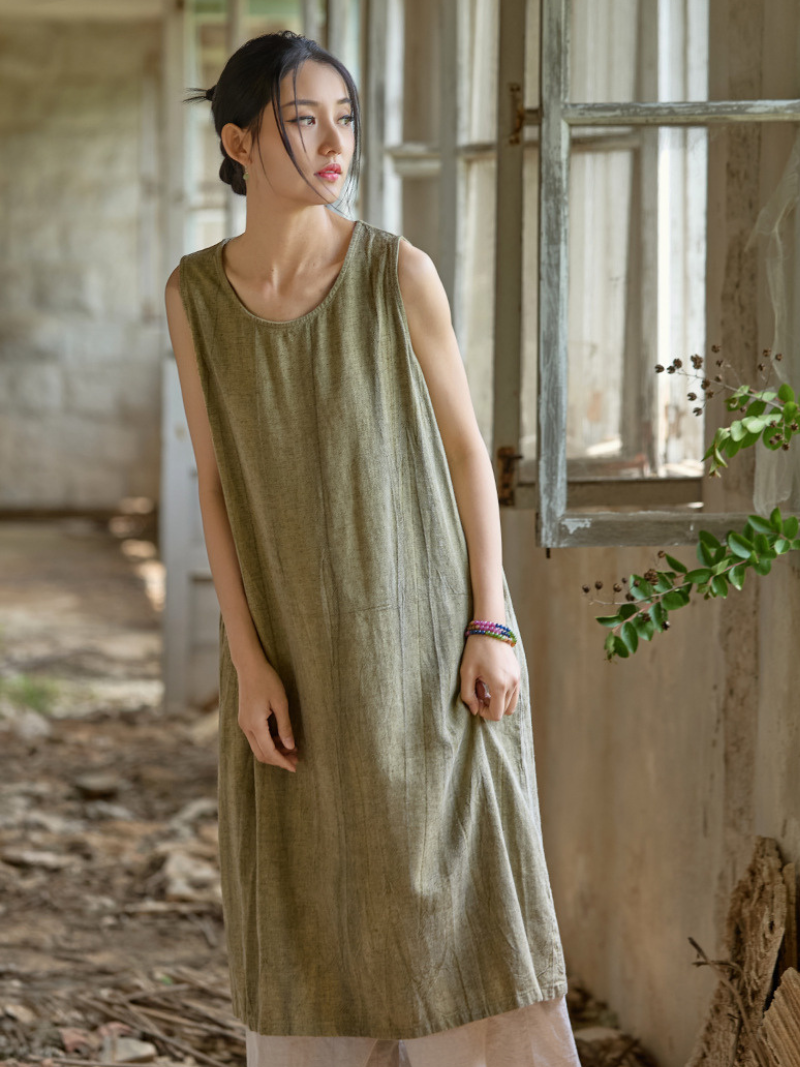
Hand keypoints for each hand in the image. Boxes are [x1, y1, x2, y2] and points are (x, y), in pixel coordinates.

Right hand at [236, 656, 299, 772]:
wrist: (249, 666)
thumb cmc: (267, 681)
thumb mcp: (280, 703)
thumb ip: (285, 726)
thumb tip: (290, 746)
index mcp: (255, 724)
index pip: (269, 752)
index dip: (282, 762)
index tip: (295, 767)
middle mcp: (246, 727)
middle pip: (262, 754)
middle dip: (279, 759)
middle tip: (297, 759)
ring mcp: (243, 723)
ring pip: (258, 747)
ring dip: (275, 751)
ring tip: (293, 749)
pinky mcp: (245, 719)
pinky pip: (256, 738)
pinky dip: (269, 742)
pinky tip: (282, 739)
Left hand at [459, 634, 520, 721]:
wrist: (490, 629)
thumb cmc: (476, 650)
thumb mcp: (466, 673)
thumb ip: (468, 695)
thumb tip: (474, 711)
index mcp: (500, 685)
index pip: (496, 714)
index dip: (484, 713)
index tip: (475, 700)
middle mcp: (513, 684)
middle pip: (505, 711)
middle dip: (491, 706)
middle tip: (478, 693)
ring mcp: (518, 678)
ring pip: (511, 704)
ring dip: (498, 701)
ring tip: (485, 687)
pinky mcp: (518, 673)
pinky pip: (514, 692)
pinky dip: (503, 693)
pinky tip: (491, 680)